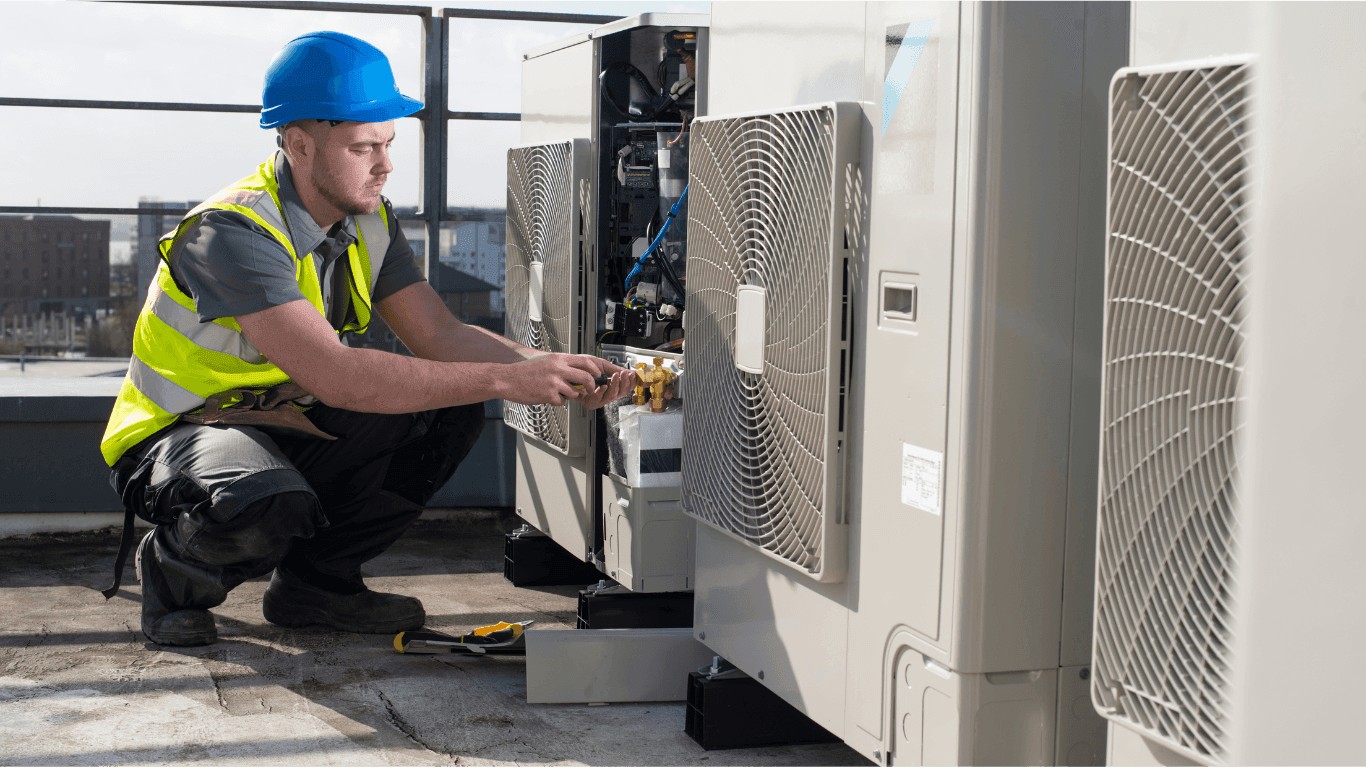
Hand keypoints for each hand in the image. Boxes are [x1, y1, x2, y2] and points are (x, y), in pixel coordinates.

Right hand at [501, 354, 631, 407]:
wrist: (506, 378)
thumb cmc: (526, 371)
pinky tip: (548, 396)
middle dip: (591, 386)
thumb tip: (581, 372)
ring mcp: (553, 382)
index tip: (601, 374)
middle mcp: (558, 368)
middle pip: (586, 377)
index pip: (586, 361)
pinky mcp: (548, 394)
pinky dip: (557, 401)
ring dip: (571, 395)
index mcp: (558, 359)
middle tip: (590, 389)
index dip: (597, 369)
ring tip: (560, 392)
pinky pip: (562, 401)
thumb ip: (563, 366)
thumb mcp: (547, 361)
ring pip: (575, 392)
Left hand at [577, 366, 638, 409]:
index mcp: (611, 384)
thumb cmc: (583, 367)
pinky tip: (602, 386)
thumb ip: (615, 369)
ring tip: (615, 376)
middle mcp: (606, 393)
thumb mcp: (602, 365)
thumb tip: (630, 372)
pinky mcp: (590, 403)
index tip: (633, 374)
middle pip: (622, 393)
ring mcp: (599, 399)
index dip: (631, 382)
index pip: (625, 386)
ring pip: (612, 397)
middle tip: (624, 374)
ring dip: (616, 385)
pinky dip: (601, 393)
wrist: (568, 369)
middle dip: (625, 383)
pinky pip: (599, 401)